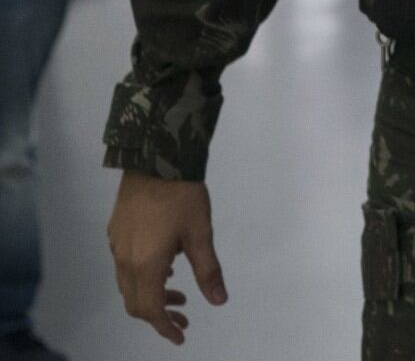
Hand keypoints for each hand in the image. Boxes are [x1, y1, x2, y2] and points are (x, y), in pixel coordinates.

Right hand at [108, 171, 227, 344]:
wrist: (156, 160)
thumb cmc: (183, 197)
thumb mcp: (201, 235)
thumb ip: (208, 271)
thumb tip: (219, 301)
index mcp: (145, 265)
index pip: (151, 309)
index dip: (165, 327)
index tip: (181, 336)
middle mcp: (124, 260)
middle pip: (136, 302)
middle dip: (159, 315)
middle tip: (184, 318)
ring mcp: (116, 246)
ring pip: (128, 285)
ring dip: (151, 295)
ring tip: (179, 293)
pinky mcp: (115, 232)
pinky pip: (125, 267)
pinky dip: (143, 277)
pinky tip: (165, 266)